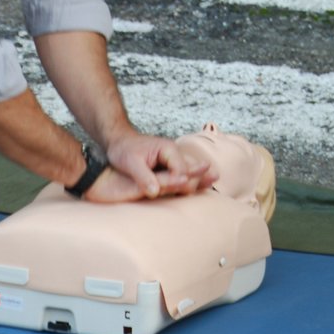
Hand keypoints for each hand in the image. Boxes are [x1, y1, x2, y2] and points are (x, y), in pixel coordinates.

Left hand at [91, 132, 218, 201]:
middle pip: (190, 171)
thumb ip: (143, 177)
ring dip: (200, 178)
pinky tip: (199, 186)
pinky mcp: (169, 166)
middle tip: (205, 188)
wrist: (119, 141)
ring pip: (190, 172)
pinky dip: (191, 180)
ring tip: (214, 181)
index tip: (180, 192)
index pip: (181, 170)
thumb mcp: (130, 163)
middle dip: (196, 181)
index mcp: (168, 150)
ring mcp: (173, 160)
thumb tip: (155, 192)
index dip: (181, 183)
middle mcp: (175, 154)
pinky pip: (183, 174)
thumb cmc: (123, 150)